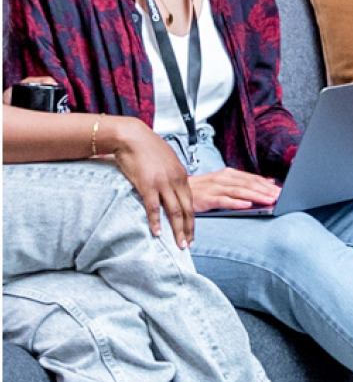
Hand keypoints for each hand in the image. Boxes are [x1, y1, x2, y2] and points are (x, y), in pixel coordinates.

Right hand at [105, 118, 198, 246]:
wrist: (132, 137)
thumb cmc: (146, 148)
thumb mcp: (166, 161)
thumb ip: (171, 176)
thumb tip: (171, 187)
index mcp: (181, 175)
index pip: (190, 201)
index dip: (192, 218)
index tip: (191, 231)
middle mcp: (176, 181)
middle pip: (187, 209)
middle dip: (189, 229)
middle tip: (189, 244)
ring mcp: (163, 184)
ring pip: (175, 211)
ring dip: (178, 230)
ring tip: (179, 244)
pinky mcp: (147, 185)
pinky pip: (153, 207)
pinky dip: (156, 222)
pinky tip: (157, 233)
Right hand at [187, 168, 282, 212]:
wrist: (176, 190)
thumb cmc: (203, 189)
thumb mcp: (225, 183)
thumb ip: (245, 183)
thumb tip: (269, 182)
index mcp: (228, 174)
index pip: (252, 179)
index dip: (268, 185)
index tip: (282, 191)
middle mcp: (223, 179)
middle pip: (248, 184)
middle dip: (266, 191)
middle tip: (280, 197)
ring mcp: (214, 188)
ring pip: (239, 191)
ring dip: (256, 196)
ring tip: (269, 200)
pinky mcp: (206, 198)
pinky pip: (223, 201)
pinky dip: (236, 203)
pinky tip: (247, 205)